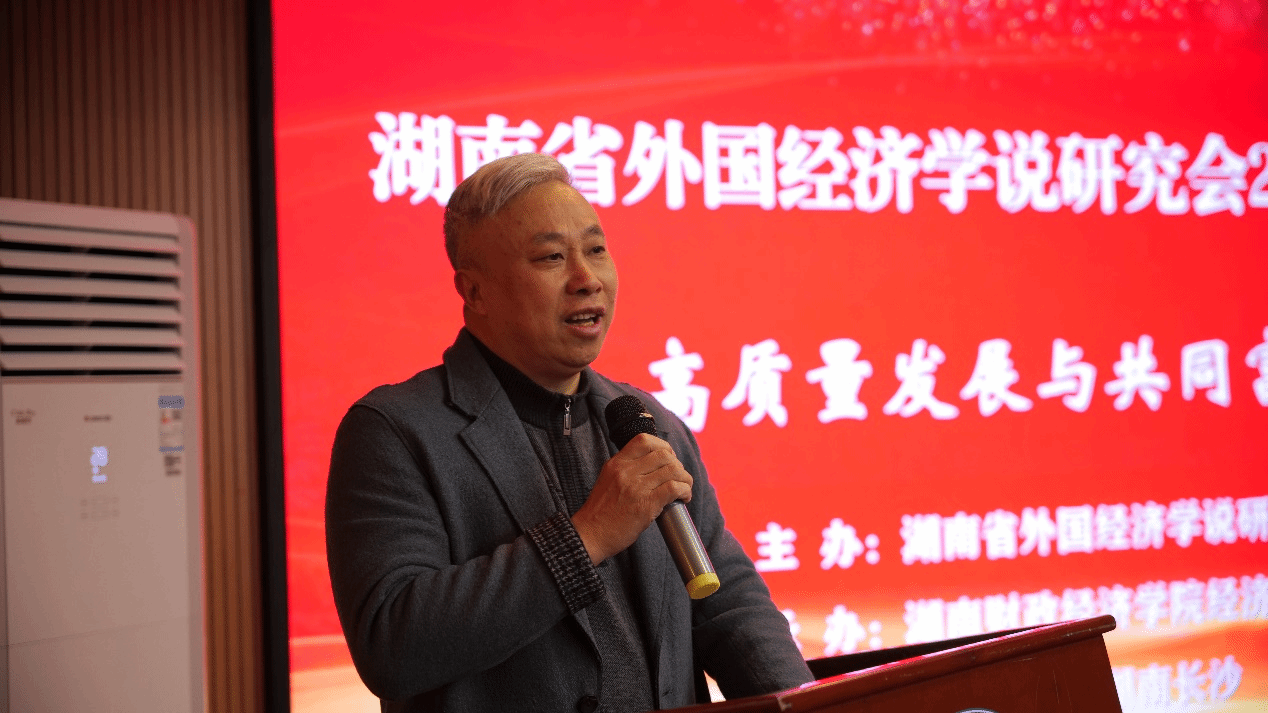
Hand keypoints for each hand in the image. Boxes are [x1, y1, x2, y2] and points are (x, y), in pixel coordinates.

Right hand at [571, 433, 693, 564]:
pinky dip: (685, 491)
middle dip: (678, 465)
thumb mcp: (608, 480)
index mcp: (616, 463)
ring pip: (673, 470)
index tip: (669, 459)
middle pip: (664, 454)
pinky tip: (683, 498)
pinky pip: (674, 488)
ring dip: (685, 479)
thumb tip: (653, 467)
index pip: (644, 440)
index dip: (663, 446)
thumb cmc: (600, 513)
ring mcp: (636, 487)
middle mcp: (626, 471)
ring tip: (684, 489)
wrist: (590, 535)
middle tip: (678, 477)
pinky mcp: (645, 505)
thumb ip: (626, 470)